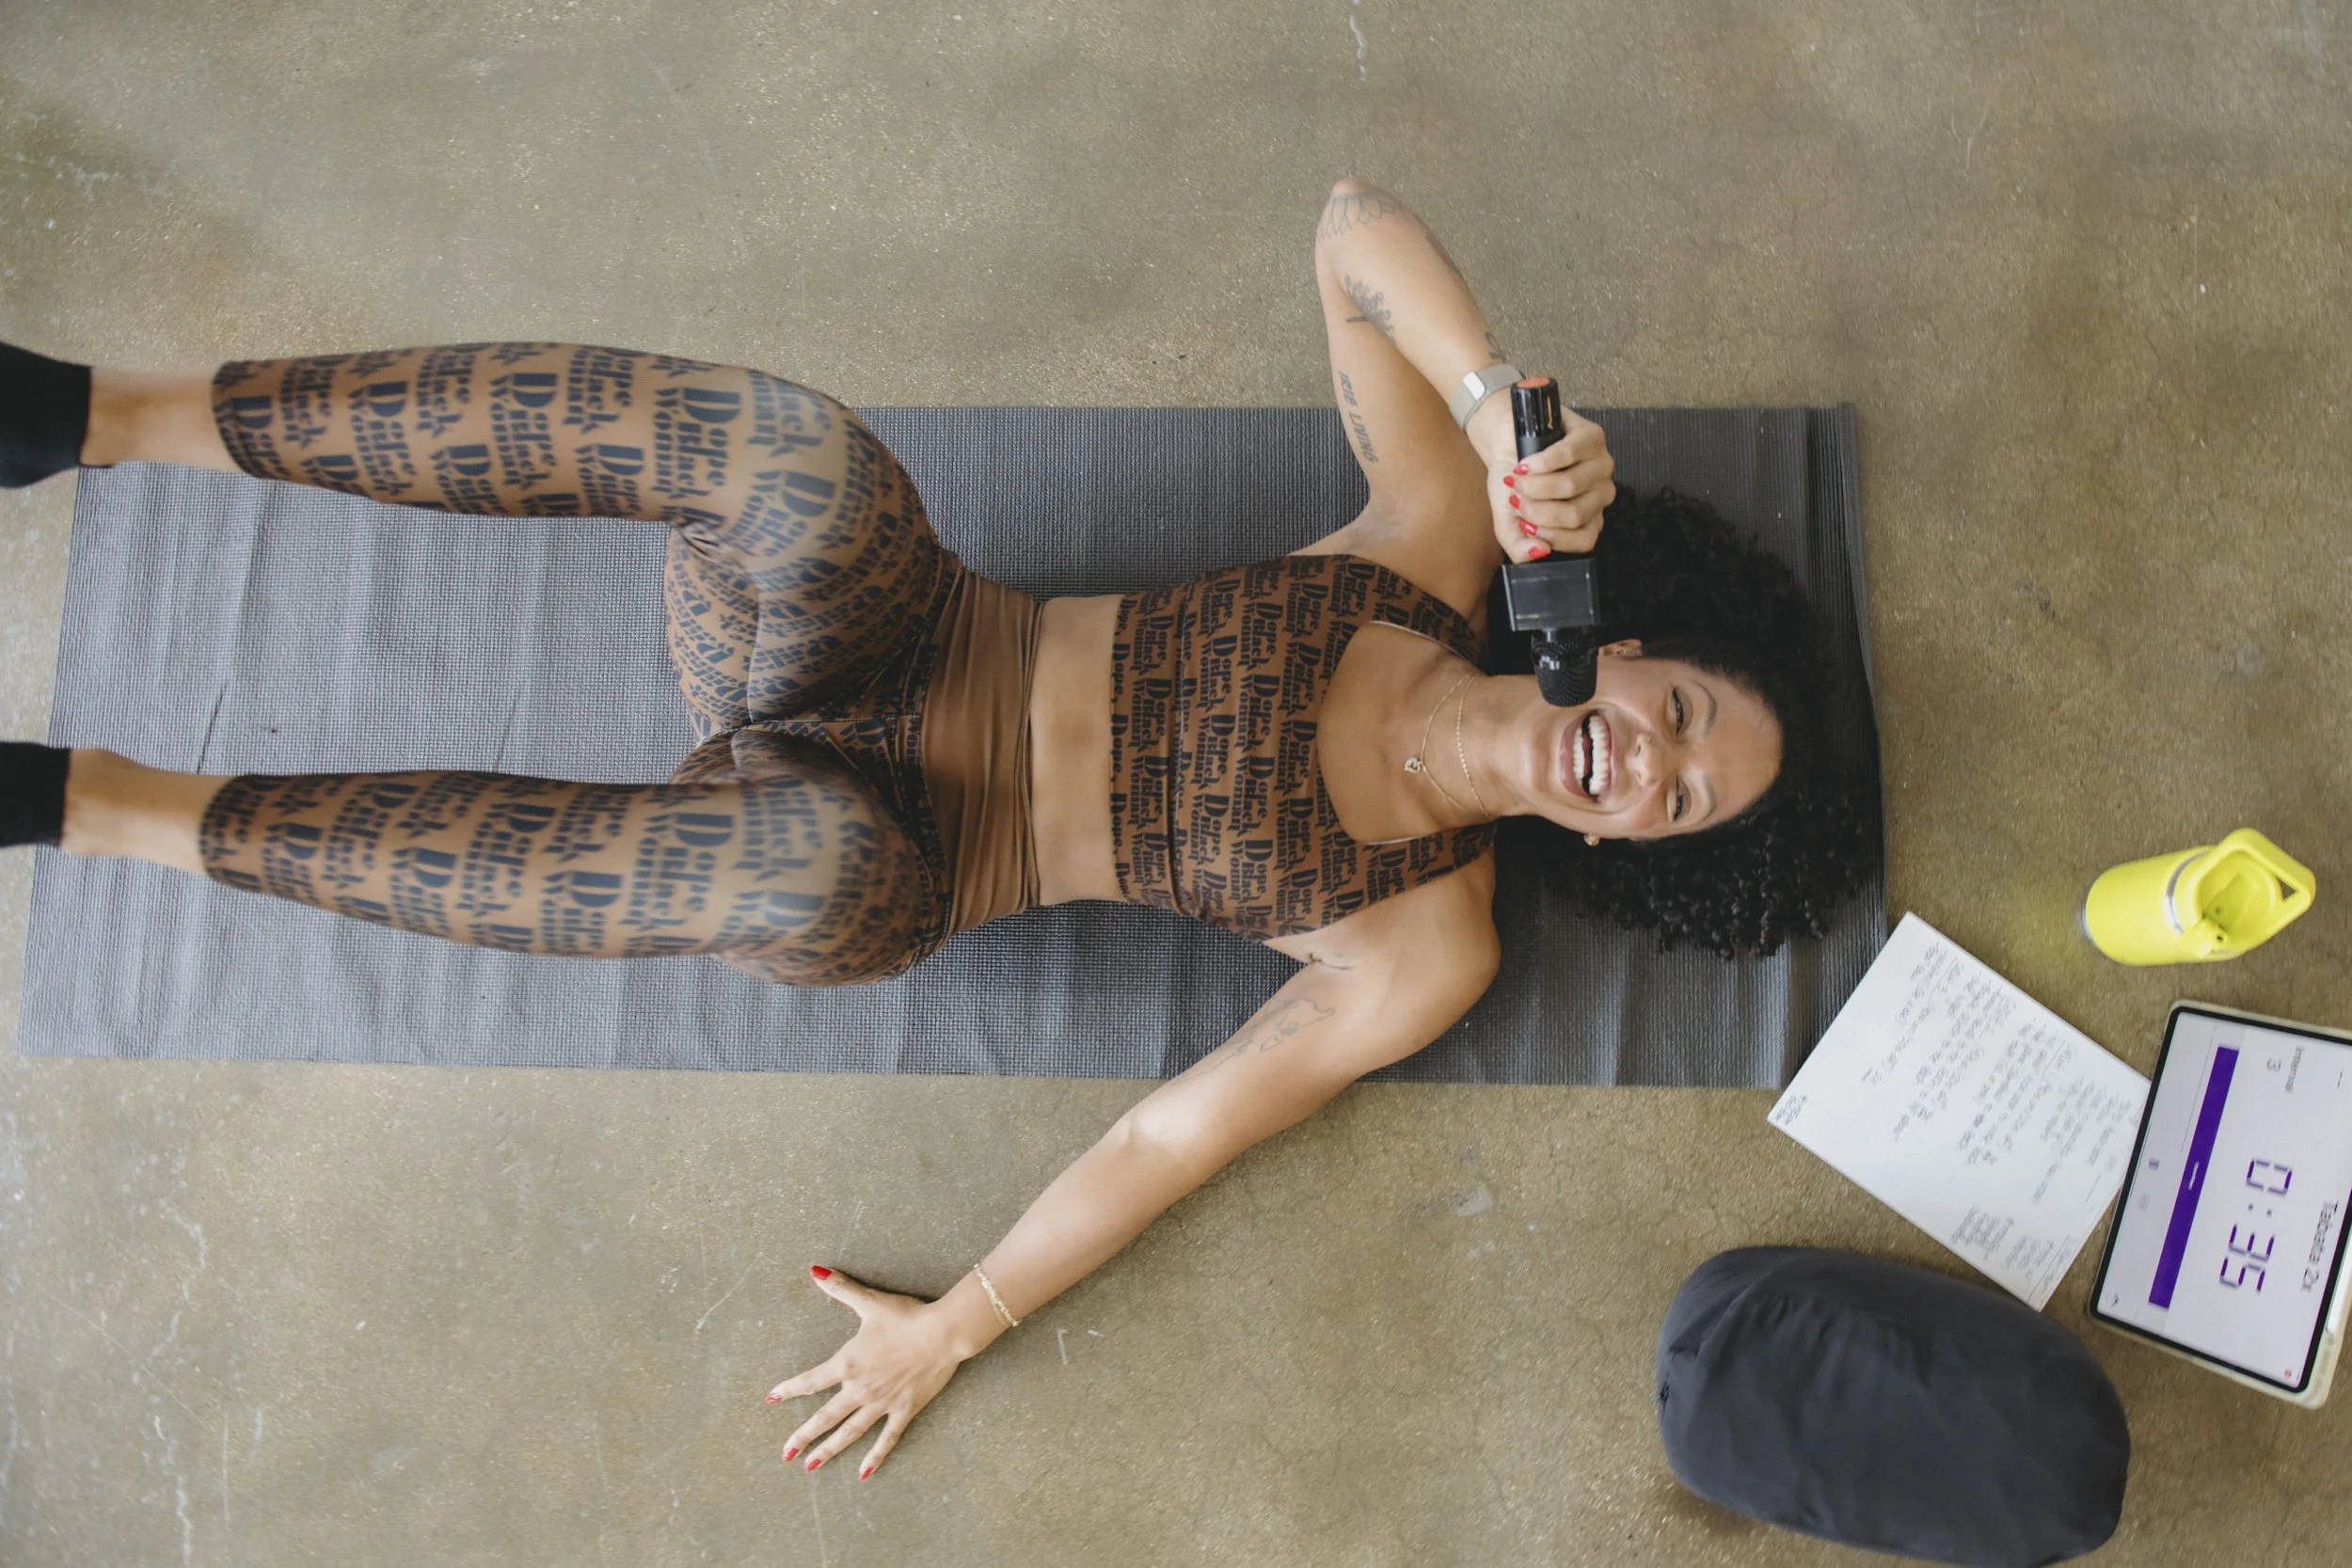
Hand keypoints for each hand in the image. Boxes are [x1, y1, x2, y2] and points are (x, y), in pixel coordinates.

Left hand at [766, 1265, 964, 1480]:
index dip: (789, 1389)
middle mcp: (859, 1388)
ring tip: (811, 1466)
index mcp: (848, 1363)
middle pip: (825, 1416)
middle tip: (785, 1453)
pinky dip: (874, 1457)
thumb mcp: (870, 1302)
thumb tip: (814, 1270)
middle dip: (803, 1436)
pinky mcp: (903, 1411)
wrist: (942, 1334)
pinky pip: (886, 1439)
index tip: (771, 1398)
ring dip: (828, 1450)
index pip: (811, 1380)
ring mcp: (881, 1403)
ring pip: (849, 1432)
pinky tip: (863, 1474)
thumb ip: (840, 1289)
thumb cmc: (906, 1317)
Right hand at [1478, 404, 1614, 561]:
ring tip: (1518, 478)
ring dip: (1533, 484)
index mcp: (1587, 519)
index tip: (1523, 523)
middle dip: (1536, 509)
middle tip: (1516, 498)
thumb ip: (1518, 546)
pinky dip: (1538, 463)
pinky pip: (1567, 455)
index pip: (1583, 540)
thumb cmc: (1514, 481)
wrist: (1506, 443)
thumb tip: (1539, 552)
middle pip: (1574, 514)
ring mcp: (1601, 465)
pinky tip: (1526, 464)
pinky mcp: (1592, 437)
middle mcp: (1600, 494)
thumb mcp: (1507, 520)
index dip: (1549, 535)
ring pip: (1570, 486)